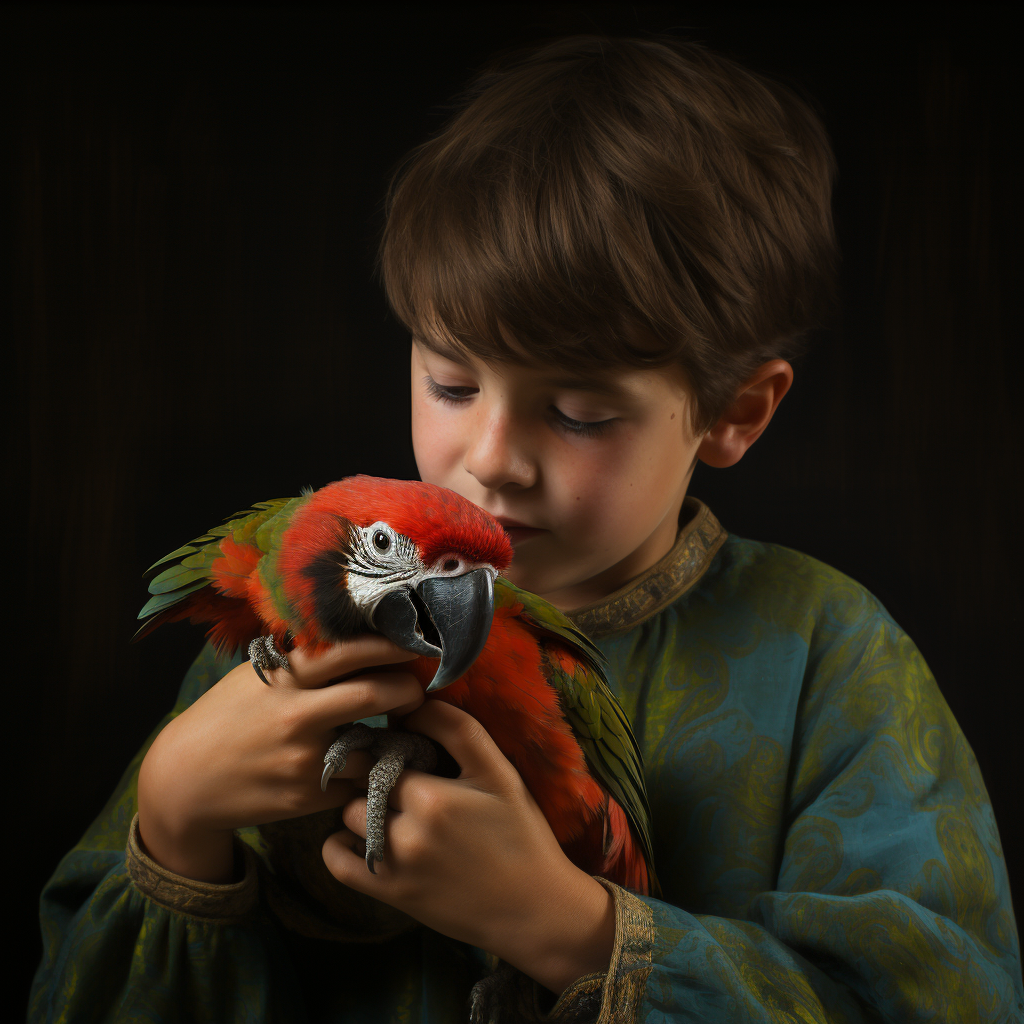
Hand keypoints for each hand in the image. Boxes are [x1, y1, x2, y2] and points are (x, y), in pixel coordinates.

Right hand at [137, 636, 424, 882]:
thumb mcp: (256, 678)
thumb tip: (357, 636)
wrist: (184, 780)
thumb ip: (302, 662)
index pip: (349, 651)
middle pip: (376, 694)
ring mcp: (303, 759)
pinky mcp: (306, 797)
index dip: (390, 644)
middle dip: (408, 689)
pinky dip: (368, 772)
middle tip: (415, 689)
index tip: (417, 640)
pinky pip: (356, 782)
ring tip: (398, 731)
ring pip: (374, 745)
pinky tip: (368, 764)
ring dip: (394, 739)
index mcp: (285, 678)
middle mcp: (296, 715)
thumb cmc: (227, 718)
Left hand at [321, 700, 615, 995]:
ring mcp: (395, 867)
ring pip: (349, 817)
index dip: (394, 749)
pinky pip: (337, 862)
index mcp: (431, 797)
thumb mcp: (500, 774)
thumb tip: (414, 704)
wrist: (533, 909)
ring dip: (362, 809)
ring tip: (391, 809)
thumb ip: (457, 730)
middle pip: (364, 784)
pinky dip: (339, 845)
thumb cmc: (520, 834)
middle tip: (403, 783)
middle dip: (378, 777)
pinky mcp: (390, 895)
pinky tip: (361, 836)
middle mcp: (406, 833)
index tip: (411, 755)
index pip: (385, 753)